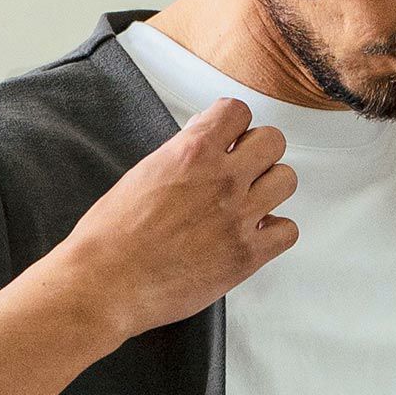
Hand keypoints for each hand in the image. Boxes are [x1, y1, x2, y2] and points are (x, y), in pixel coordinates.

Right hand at [52, 97, 299, 347]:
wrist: (107, 283)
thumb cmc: (112, 236)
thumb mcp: (143, 174)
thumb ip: (181, 156)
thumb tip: (202, 148)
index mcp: (192, 152)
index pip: (238, 111)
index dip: (233, 125)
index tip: (229, 138)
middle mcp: (222, 179)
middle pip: (273, 141)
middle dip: (257, 152)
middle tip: (243, 168)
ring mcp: (239, 217)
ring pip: (286, 180)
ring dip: (270, 187)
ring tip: (251, 201)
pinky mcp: (247, 255)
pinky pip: (288, 231)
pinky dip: (275, 232)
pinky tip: (255, 234)